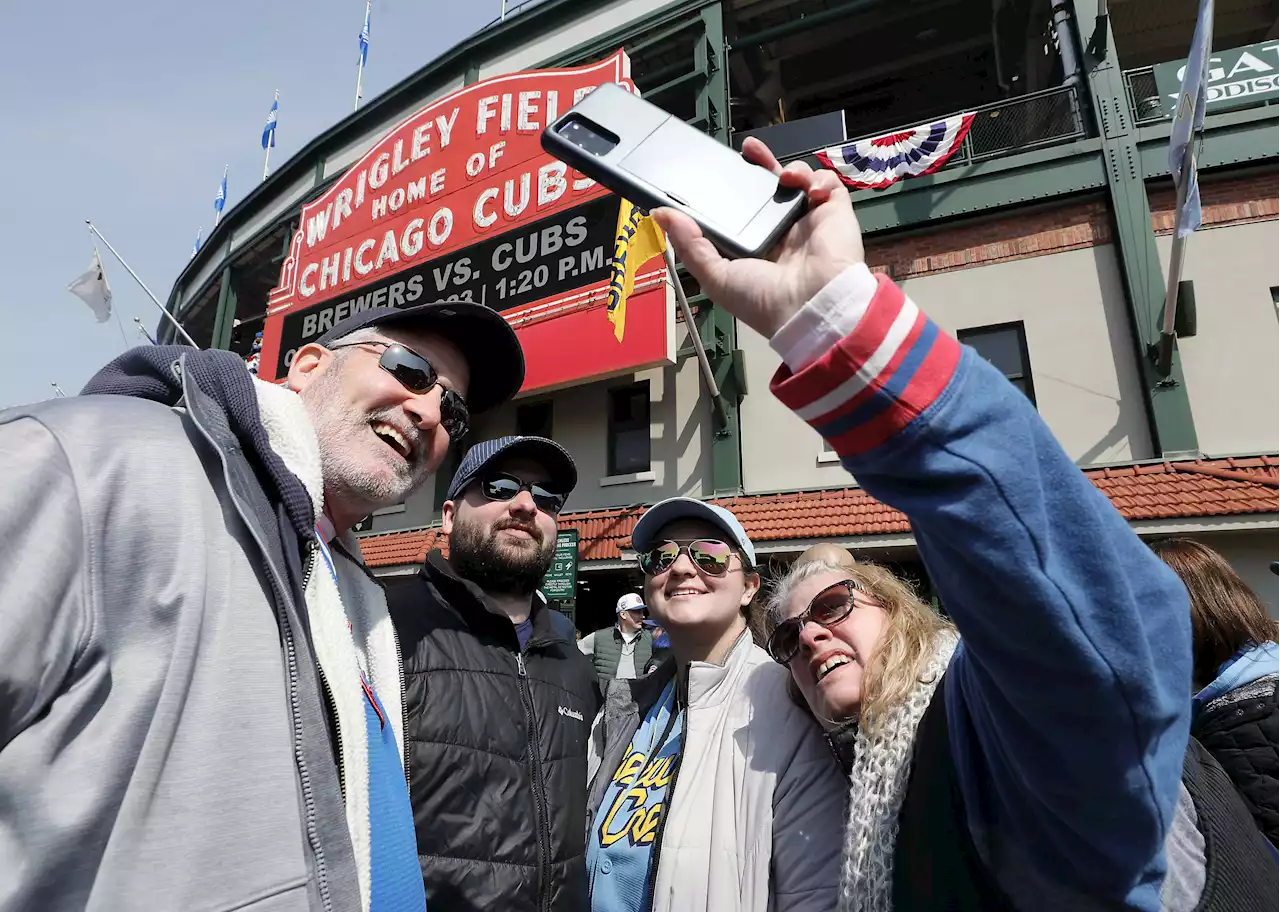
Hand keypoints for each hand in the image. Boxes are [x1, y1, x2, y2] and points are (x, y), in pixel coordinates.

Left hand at [650, 137, 864, 338]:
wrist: (811, 307)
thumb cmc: (762, 299)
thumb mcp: (715, 275)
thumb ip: (689, 243)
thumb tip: (660, 214)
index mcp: (754, 247)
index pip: (741, 210)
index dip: (730, 189)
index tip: (716, 170)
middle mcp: (781, 232)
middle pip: (768, 188)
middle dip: (759, 166)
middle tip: (747, 149)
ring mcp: (808, 221)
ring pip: (797, 181)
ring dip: (791, 170)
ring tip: (784, 177)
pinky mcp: (833, 212)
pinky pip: (826, 183)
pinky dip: (817, 178)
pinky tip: (809, 190)